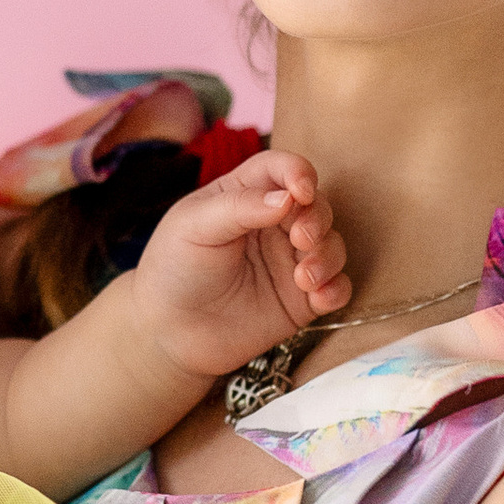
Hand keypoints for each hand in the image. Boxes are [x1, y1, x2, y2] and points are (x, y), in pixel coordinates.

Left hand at [126, 152, 348, 382]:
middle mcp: (273, 225)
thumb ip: (239, 206)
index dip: (298, 173)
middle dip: (317, 219)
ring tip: (303, 278)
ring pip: (332, 245)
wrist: (167, 333)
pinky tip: (317, 298)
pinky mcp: (301, 300)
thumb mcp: (194, 226)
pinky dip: (335, 290)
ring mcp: (289, 262)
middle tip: (301, 239)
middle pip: (316, 206)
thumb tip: (288, 197)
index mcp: (244, 197)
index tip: (300, 192)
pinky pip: (336, 288)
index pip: (281, 170)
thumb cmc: (174, 269)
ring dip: (328, 256)